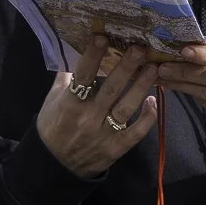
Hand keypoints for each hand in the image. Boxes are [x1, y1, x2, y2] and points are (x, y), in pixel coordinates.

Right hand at [35, 35, 162, 176]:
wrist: (55, 167)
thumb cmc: (52, 128)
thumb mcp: (51, 101)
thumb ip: (64, 78)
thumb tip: (73, 51)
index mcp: (70, 105)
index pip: (83, 76)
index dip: (93, 56)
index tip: (103, 37)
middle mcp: (88, 118)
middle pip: (110, 88)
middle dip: (126, 67)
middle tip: (140, 49)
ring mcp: (103, 134)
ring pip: (126, 107)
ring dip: (141, 86)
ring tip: (153, 68)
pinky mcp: (116, 148)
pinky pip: (136, 132)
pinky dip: (147, 117)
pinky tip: (153, 101)